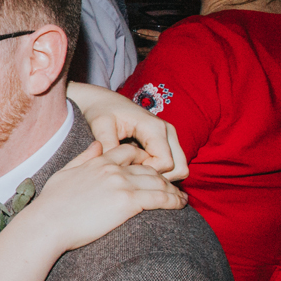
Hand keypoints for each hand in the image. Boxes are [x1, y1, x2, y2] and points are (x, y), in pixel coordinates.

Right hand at [20, 142, 187, 252]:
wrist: (47, 223)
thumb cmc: (51, 204)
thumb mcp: (64, 173)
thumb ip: (83, 158)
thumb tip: (96, 145)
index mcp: (98, 162)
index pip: (129, 153)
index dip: (143, 160)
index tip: (151, 170)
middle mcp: (113, 170)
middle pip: (148, 168)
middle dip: (163, 177)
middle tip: (173, 187)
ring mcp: (121, 185)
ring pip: (158, 182)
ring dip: (173, 190)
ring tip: (181, 198)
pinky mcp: (128, 202)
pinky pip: (161, 198)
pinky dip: (174, 200)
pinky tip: (181, 204)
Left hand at [68, 82, 188, 181]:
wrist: (104, 102)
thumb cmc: (102, 112)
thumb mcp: (100, 126)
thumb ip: (109, 145)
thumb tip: (116, 167)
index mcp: (154, 127)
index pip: (165, 163)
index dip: (148, 173)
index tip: (127, 170)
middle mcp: (167, 131)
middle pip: (180, 168)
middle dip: (158, 178)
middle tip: (133, 177)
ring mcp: (170, 137)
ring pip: (180, 169)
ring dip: (160, 176)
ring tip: (134, 173)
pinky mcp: (167, 142)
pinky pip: (173, 165)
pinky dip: (160, 172)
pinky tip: (137, 169)